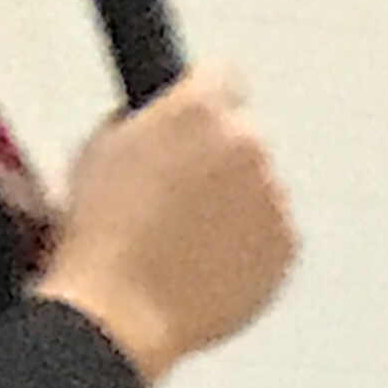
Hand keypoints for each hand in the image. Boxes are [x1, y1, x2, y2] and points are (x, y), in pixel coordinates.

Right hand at [34, 67, 297, 381]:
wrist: (120, 312)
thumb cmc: (101, 237)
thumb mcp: (101, 147)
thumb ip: (150, 120)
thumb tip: (166, 120)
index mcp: (199, 109)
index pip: (224, 74)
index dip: (203, 100)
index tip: (194, 122)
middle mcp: (247, 145)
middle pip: (244, 137)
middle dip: (219, 159)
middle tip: (178, 197)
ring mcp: (273, 197)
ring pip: (260, 189)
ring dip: (235, 205)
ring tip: (185, 241)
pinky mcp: (286, 245)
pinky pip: (273, 234)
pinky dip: (250, 246)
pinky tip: (206, 264)